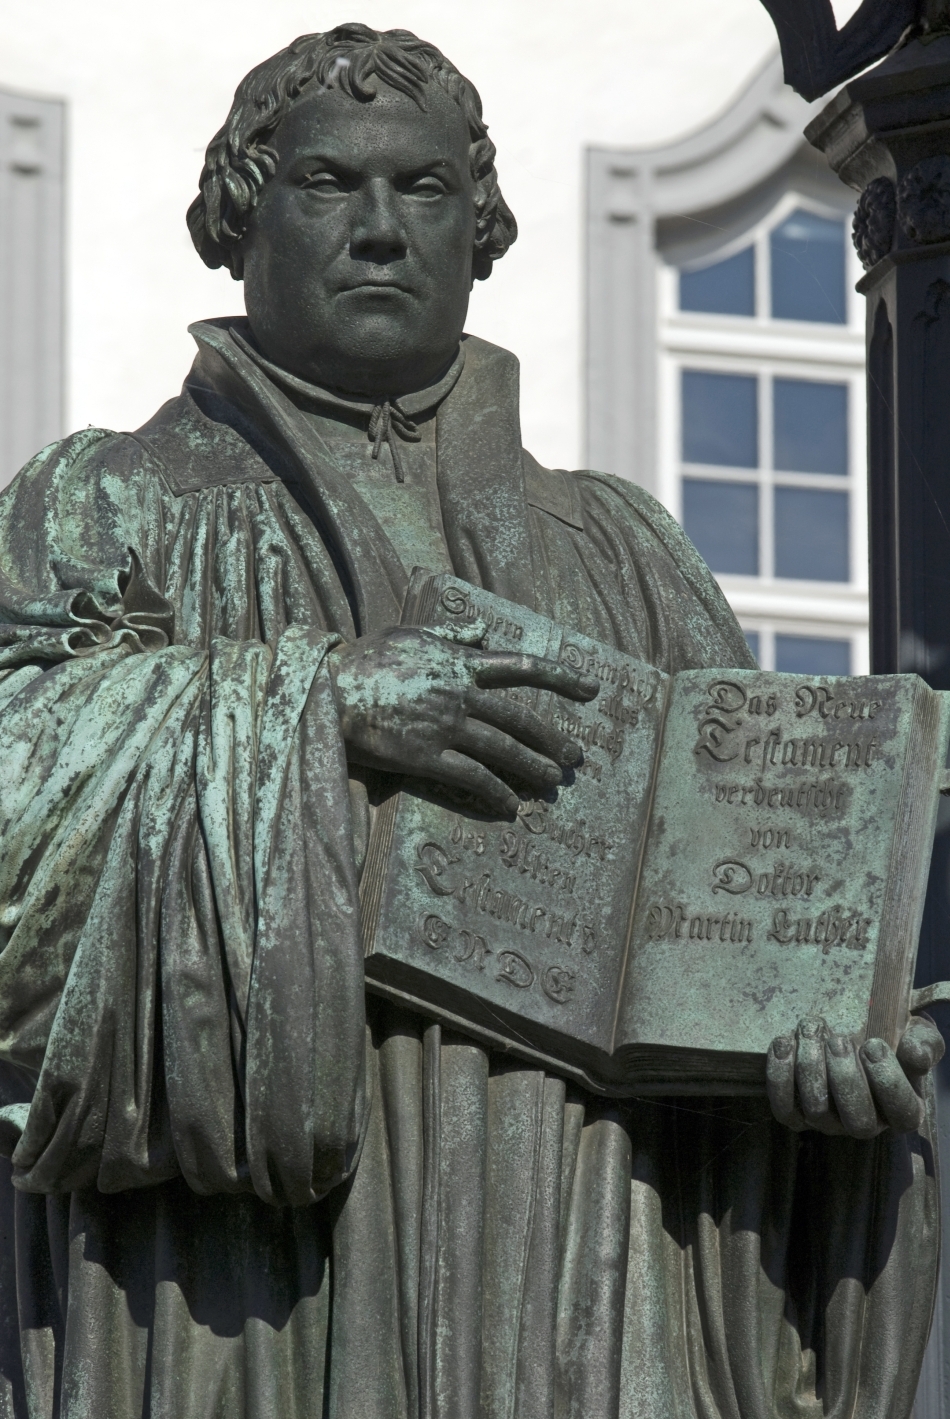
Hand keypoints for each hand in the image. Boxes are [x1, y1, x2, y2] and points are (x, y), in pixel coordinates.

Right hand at [327, 624, 599, 813]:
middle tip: (575, 756)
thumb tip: (481, 631)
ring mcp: (444, 724)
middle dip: (552, 737)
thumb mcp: (410, 633)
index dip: (561, 678)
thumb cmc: (364, 660)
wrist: (327, 690)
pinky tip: (510, 806)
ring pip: (502, 749)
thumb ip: (450, 635)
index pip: (521, 666)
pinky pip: (471, 777)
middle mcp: (459, 692)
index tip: (591, 689)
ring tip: (552, 783)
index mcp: (458, 660)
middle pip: (520, 717)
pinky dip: (495, 792)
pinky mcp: (425, 755)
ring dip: (532, 768)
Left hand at [766, 1014, 944, 1136]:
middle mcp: (865, 1123)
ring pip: (816, 1111)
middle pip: (857, 1120)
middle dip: (845, 1077)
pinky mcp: (797, 1115)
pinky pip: (784, 1107)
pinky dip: (779, 1076)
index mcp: (903, 1110)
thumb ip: (924, 1043)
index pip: (902, 1113)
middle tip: (839, 1039)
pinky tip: (784, 1042)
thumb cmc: (891, 1038)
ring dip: (810, 1068)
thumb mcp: (918, 1035)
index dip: (888, 1081)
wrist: (854, 1032)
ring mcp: (828, 1122)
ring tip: (811, 1031)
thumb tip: (915, 1051)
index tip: (874, 1045)